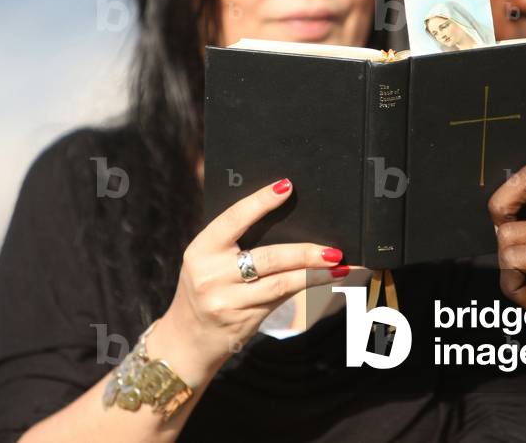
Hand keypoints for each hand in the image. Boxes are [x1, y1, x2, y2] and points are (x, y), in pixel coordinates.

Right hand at [147, 178, 348, 386]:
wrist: (187, 339)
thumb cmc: (204, 288)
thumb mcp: (206, 261)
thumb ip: (233, 242)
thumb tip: (285, 218)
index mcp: (200, 250)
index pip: (233, 218)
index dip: (260, 201)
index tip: (286, 187)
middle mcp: (211, 275)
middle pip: (267, 257)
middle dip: (304, 252)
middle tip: (332, 249)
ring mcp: (228, 301)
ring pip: (281, 282)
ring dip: (315, 274)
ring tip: (339, 264)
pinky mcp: (244, 319)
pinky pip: (281, 298)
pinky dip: (305, 286)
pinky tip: (325, 279)